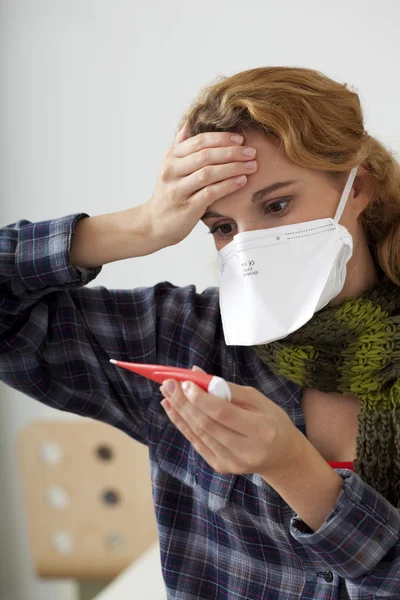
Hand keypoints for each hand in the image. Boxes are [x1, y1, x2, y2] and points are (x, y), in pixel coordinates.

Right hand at [143, 122, 257, 249]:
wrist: (155, 223)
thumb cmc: (169, 193)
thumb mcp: (170, 167)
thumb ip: (180, 146)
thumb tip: (189, 122)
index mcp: (171, 157)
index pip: (199, 141)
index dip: (221, 138)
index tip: (240, 139)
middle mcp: (172, 171)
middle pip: (205, 155)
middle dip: (232, 152)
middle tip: (251, 152)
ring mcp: (178, 190)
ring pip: (208, 173)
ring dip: (233, 167)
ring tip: (251, 166)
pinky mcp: (187, 207)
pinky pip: (210, 193)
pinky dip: (228, 185)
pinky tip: (241, 181)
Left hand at [159, 376, 302, 478]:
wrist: (282, 457)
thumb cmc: (271, 421)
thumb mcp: (257, 400)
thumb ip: (227, 388)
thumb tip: (196, 374)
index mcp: (261, 430)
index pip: (223, 414)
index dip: (201, 398)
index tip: (184, 382)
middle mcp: (246, 451)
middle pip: (206, 424)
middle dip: (183, 402)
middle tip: (167, 384)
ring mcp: (232, 462)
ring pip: (198, 434)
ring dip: (179, 412)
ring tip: (166, 393)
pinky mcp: (221, 466)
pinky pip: (197, 442)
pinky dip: (182, 424)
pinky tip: (172, 409)